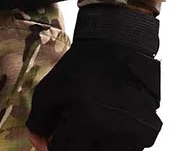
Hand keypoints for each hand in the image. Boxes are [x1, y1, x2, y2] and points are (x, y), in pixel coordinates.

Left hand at [25, 5, 161, 150]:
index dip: (55, 141)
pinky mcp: (148, 133)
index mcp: (84, 117)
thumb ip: (39, 120)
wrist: (119, 47)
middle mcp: (111, 130)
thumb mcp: (50, 87)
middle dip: (74, 144)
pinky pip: (128, 150)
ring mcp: (132, 134)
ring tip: (93, 122)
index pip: (61, 150)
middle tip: (75, 125)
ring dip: (96, 145)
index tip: (57, 132)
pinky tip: (111, 123)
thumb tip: (39, 146)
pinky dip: (117, 143)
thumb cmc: (80, 68)